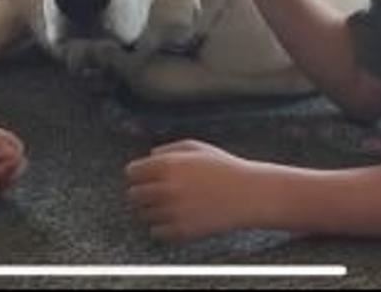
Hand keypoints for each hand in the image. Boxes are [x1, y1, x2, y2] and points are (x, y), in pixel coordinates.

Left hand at [125, 139, 268, 241]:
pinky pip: (155, 232)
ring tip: (168, 205)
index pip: (132, 172)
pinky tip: (174, 218)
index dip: (137, 174)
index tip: (142, 177)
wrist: (249, 194)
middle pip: (133, 195)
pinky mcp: (182, 230)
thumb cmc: (225, 169)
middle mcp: (167, 188)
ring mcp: (174, 211)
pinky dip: (161, 227)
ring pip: (143, 215)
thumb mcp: (196, 148)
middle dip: (141, 192)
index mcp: (168, 166)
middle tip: (154, 192)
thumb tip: (149, 156)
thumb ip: (168, 149)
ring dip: (151, 210)